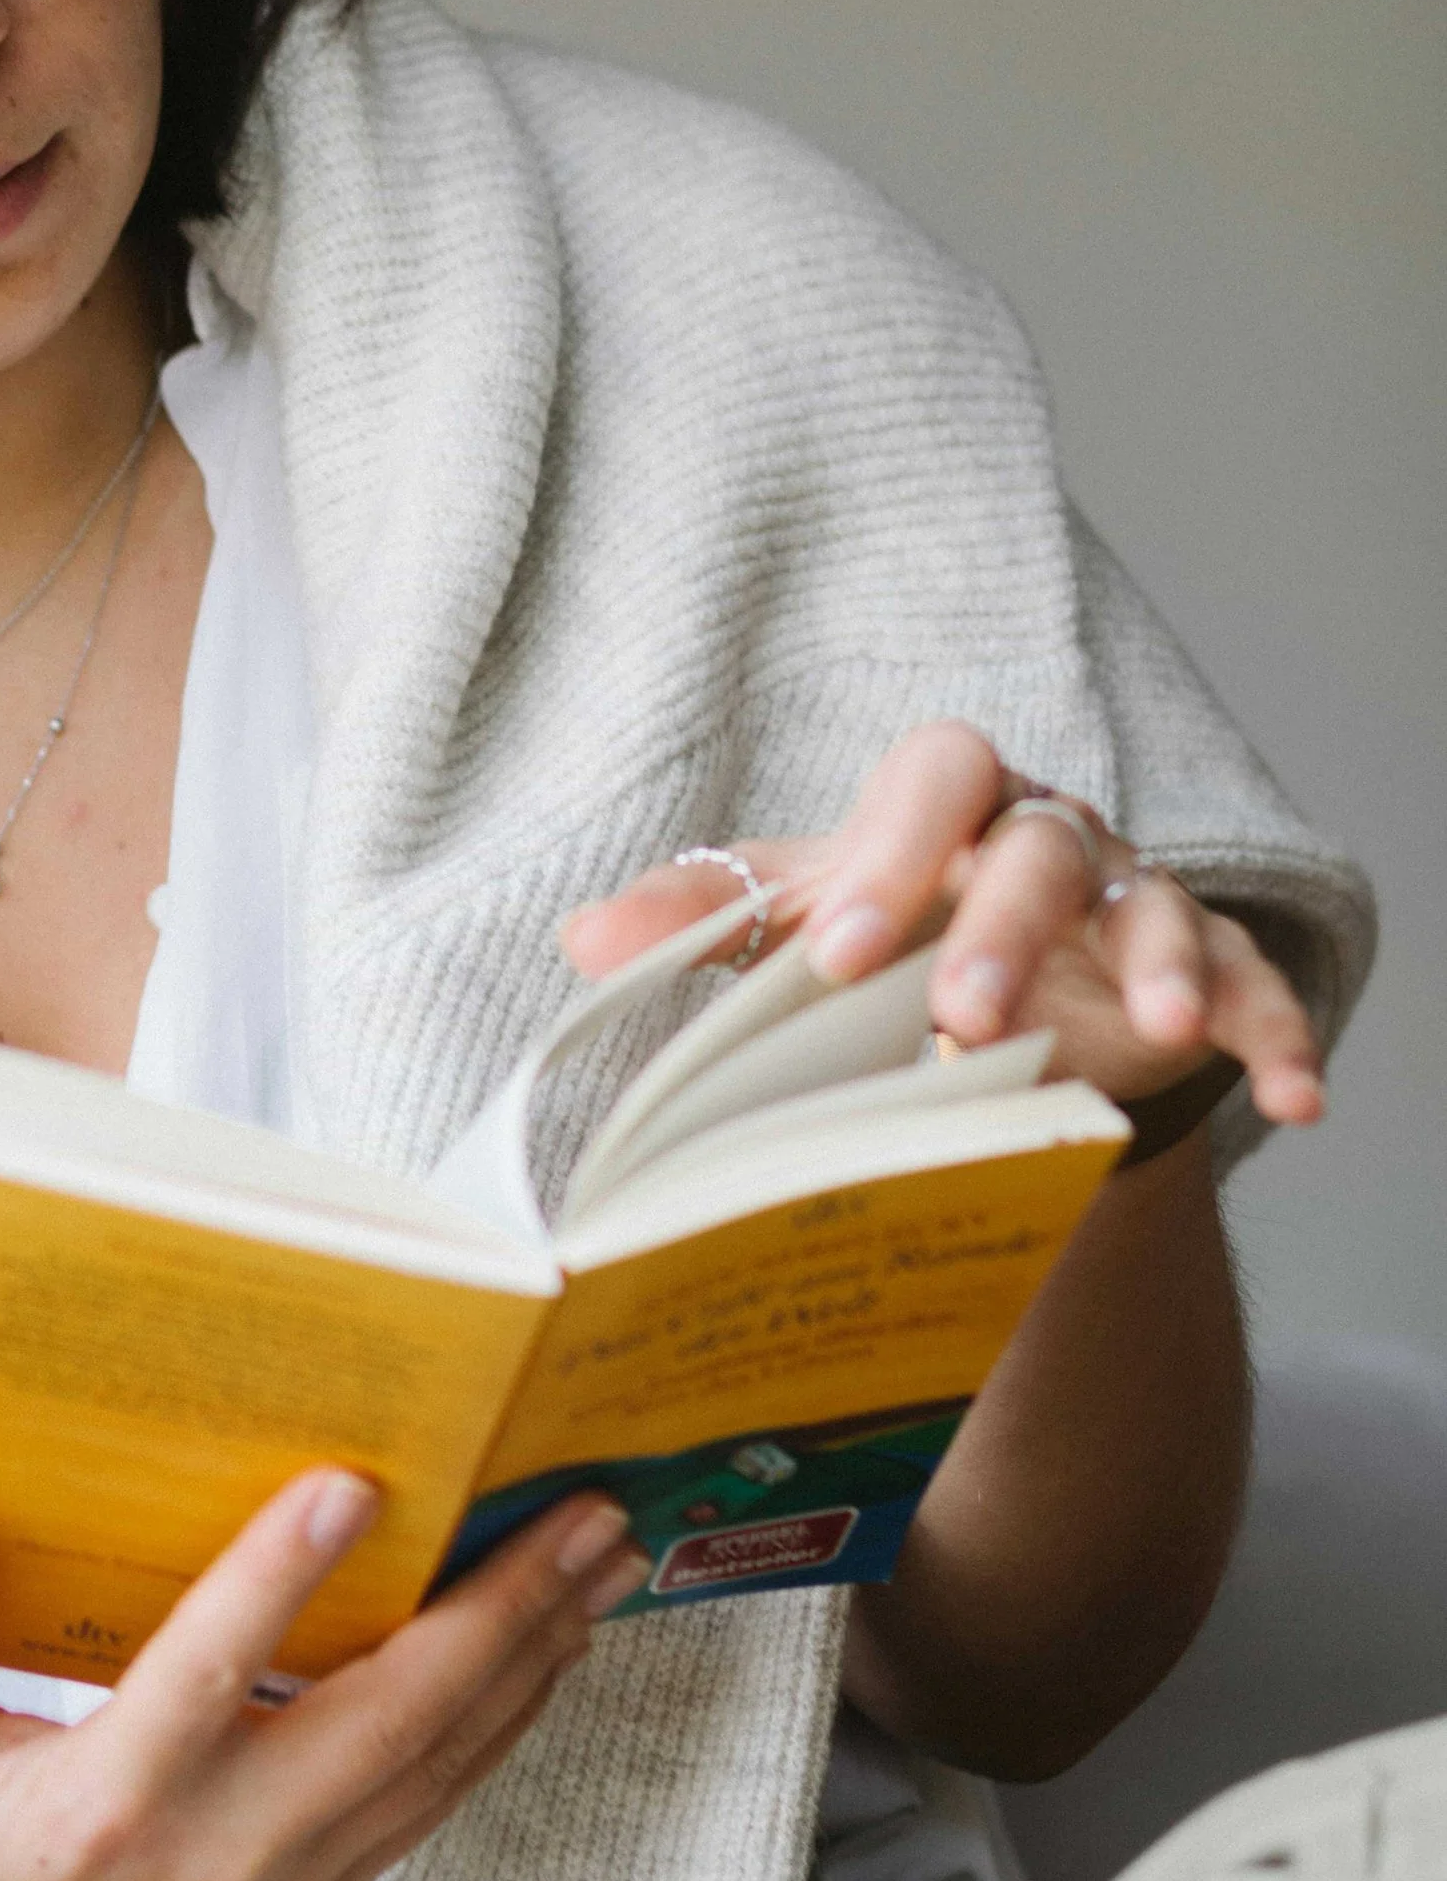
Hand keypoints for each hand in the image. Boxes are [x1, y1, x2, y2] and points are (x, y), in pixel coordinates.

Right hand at [0, 1468, 644, 1880]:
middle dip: (499, 1614)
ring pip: (435, 1766)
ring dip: (530, 1660)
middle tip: (585, 1515)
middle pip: (386, 1726)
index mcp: (105, 1807)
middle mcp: (215, 1855)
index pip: (206, 1677)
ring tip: (604, 1560)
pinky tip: (547, 1652)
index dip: (279, 1578)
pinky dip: (501, 1723)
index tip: (352, 1483)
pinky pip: (428, 1803)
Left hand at [558, 719, 1323, 1129]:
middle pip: (1042, 845)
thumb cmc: (894, 933)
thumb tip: (581, 941)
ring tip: (1147, 1034)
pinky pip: (1255, 986)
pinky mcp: (1208, 973)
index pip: (930, 783)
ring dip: (1158, 965)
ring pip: (1158, 904)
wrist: (1000, 993)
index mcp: (946, 812)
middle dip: (1007, 926)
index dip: (890, 854)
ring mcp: (1135, 902)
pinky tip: (1298, 1097)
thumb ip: (702, 922)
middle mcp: (1047, 838)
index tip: (837, 951)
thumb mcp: (800, 922)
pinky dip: (1280, 1033)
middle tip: (962, 1016)